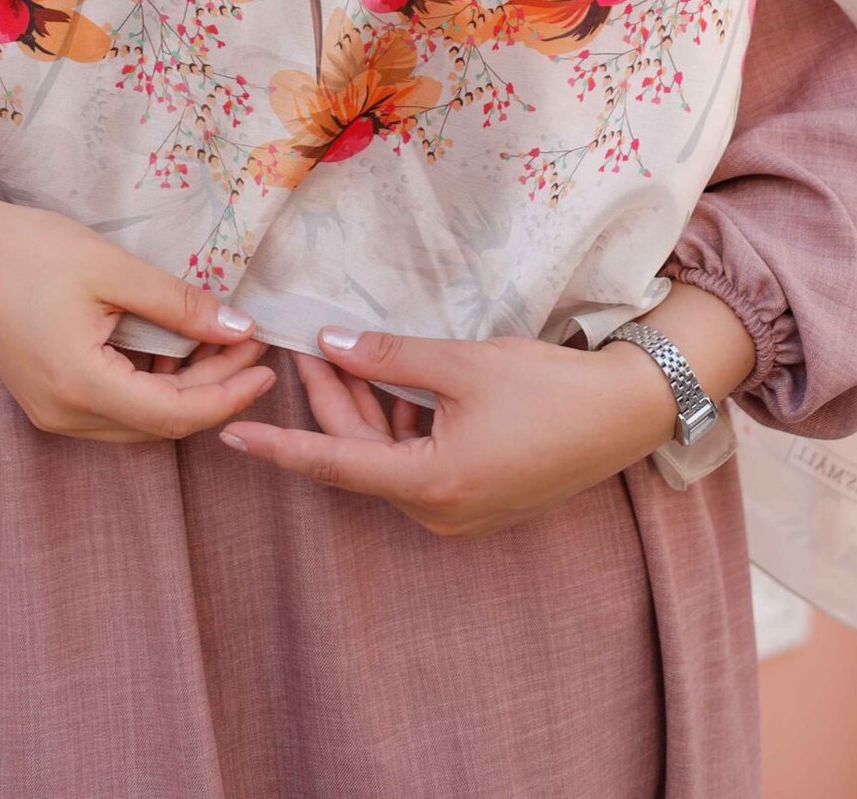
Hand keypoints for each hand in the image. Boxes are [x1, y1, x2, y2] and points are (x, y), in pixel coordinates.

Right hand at [0, 136, 274, 443]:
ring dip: (185, 387)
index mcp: (79, 386)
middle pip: (159, 422)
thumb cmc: (29, 248)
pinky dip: (152, 383)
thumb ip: (177, 304)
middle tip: (252, 343)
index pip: (172, 414)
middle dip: (214, 387)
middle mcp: (64, 414)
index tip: (268, 367)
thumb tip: (239, 328)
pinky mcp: (47, 396)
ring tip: (224, 341)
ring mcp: (51, 411)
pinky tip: (176, 347)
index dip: (227, 394)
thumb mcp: (112, 268)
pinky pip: (113, 406)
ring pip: (138, 419)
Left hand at [217, 324, 682, 536]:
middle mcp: (439, 511)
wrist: (625, 413)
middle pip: (362, 455)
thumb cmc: (547, 387)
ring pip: (389, 458)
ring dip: (368, 410)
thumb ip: (390, 357)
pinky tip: (396, 381)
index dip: (281, 446)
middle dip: (334, 400)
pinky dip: (401, 424)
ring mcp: (460, 511)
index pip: (336, 464)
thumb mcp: (462, 363)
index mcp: (432, 485)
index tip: (232, 435)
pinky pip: (418, 463)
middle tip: (308, 346)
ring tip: (347, 354)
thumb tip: (331, 345)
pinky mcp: (478, 498)